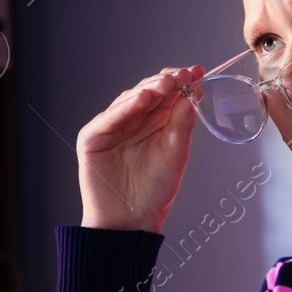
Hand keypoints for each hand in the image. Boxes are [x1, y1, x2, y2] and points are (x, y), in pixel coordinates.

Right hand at [78, 65, 203, 233]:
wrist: (131, 220)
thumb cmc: (154, 191)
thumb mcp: (176, 153)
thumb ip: (183, 123)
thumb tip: (194, 92)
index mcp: (156, 121)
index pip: (168, 93)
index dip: (181, 80)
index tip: (197, 72)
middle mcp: (134, 119)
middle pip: (149, 91)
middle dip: (166, 82)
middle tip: (183, 76)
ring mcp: (113, 126)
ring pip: (130, 100)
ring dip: (148, 90)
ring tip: (166, 84)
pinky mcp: (93, 136)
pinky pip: (110, 117)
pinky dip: (125, 107)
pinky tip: (142, 98)